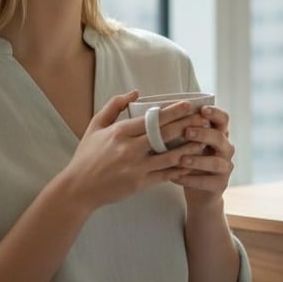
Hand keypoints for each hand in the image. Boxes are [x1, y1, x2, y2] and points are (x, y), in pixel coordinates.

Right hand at [57, 91, 202, 211]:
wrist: (78, 189)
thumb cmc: (86, 156)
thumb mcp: (95, 126)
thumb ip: (114, 106)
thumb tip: (136, 93)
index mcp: (120, 132)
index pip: (152, 119)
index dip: (173, 112)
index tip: (189, 105)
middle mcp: (129, 149)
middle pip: (165, 135)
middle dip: (187, 125)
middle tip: (203, 119)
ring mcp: (136, 167)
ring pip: (170, 156)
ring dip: (189, 148)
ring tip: (204, 140)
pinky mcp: (140, 183)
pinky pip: (166, 174)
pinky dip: (180, 168)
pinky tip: (192, 162)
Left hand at [172, 105, 234, 205]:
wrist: (198, 192)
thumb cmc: (190, 160)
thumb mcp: (188, 144)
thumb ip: (183, 131)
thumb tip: (162, 113)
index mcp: (219, 134)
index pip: (223, 119)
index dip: (215, 113)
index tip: (202, 109)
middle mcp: (226, 149)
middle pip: (220, 137)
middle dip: (203, 134)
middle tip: (186, 132)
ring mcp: (225, 167)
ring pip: (216, 162)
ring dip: (197, 160)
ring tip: (180, 159)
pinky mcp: (221, 184)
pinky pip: (208, 182)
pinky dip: (190, 180)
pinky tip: (175, 177)